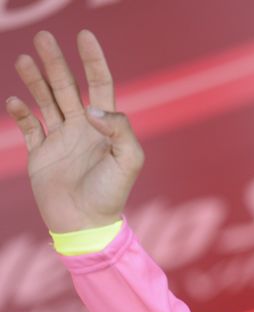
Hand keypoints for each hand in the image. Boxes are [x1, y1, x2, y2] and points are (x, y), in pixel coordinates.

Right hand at [5, 30, 142, 233]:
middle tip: (44, 38)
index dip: (94, 60)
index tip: (85, 35)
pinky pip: (29, 127)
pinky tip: (15, 100)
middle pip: (68, 87)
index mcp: (106, 127)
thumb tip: (93, 108)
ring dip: (35, 80)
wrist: (86, 224)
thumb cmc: (112, 194)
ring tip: (24, 59)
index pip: (100, 85)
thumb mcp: (129, 160)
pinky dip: (21, 112)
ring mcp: (61, 139)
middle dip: (56, 62)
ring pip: (46, 101)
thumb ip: (119, 129)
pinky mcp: (41, 154)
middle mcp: (83, 128)